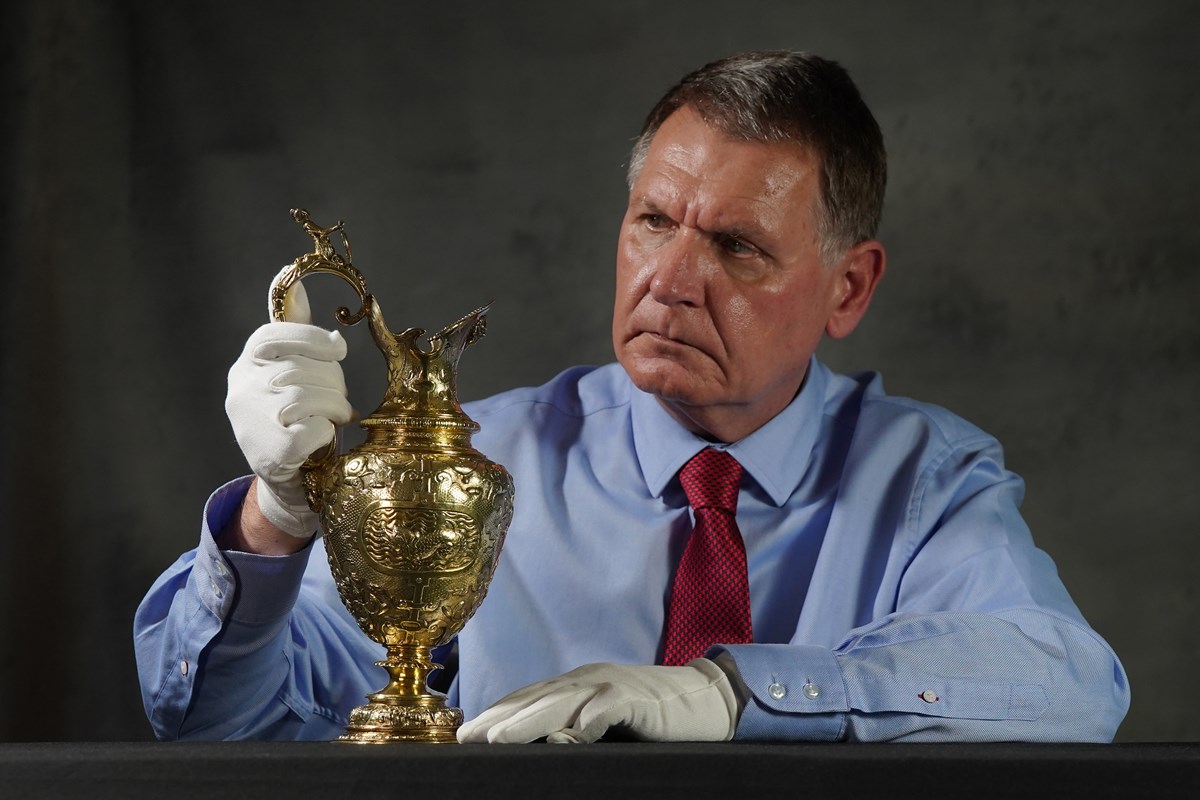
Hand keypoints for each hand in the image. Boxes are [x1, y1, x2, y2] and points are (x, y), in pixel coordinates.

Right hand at [224, 271, 352, 537]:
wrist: (291, 480)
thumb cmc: (300, 417)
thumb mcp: (294, 370)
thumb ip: (295, 330)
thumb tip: (295, 278)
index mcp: (246, 365)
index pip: (272, 336)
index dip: (311, 339)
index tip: (337, 349)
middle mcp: (240, 389)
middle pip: (297, 368)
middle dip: (332, 382)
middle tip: (340, 400)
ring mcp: (250, 422)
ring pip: (303, 396)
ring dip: (334, 407)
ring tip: (339, 418)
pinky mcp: (269, 454)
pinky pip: (311, 429)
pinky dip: (326, 433)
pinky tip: (323, 439)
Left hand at [456, 659, 740, 743]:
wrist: (710, 700)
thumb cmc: (655, 719)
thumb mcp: (607, 724)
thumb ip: (575, 732)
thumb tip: (542, 749)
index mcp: (576, 685)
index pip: (527, 699)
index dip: (495, 715)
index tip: (462, 735)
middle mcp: (587, 680)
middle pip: (534, 698)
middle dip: (497, 719)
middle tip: (465, 739)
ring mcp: (612, 685)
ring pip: (562, 702)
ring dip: (528, 721)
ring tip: (498, 741)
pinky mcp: (639, 698)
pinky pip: (609, 707)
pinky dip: (588, 721)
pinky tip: (568, 737)